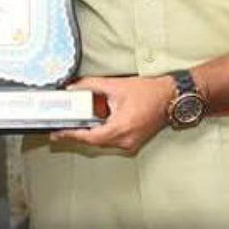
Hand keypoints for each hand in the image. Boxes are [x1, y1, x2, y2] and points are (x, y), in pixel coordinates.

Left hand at [50, 76, 173, 154]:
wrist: (170, 97)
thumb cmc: (149, 92)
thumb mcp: (116, 86)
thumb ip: (91, 85)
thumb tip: (74, 87)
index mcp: (121, 127)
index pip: (90, 137)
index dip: (72, 135)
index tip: (58, 133)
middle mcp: (126, 140)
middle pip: (94, 142)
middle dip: (77, 134)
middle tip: (61, 129)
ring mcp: (130, 143)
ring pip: (103, 142)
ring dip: (90, 134)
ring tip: (76, 124)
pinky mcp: (133, 142)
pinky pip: (112, 140)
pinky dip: (101, 133)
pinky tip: (95, 123)